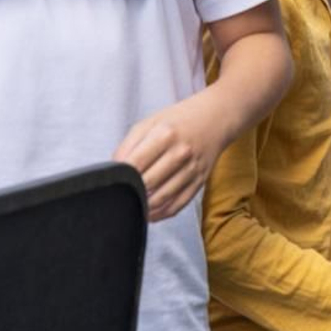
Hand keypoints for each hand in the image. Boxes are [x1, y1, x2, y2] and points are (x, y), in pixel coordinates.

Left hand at [114, 94, 230, 220]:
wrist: (216, 118)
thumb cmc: (178, 121)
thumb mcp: (148, 123)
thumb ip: (127, 146)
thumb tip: (114, 172)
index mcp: (165, 135)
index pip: (135, 165)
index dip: (121, 177)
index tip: (114, 181)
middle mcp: (181, 153)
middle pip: (147, 184)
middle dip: (131, 191)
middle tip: (121, 194)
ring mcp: (193, 169)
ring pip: (162, 199)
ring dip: (144, 206)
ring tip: (133, 204)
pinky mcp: (200, 181)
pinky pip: (178, 205)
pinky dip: (161, 213)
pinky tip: (150, 212)